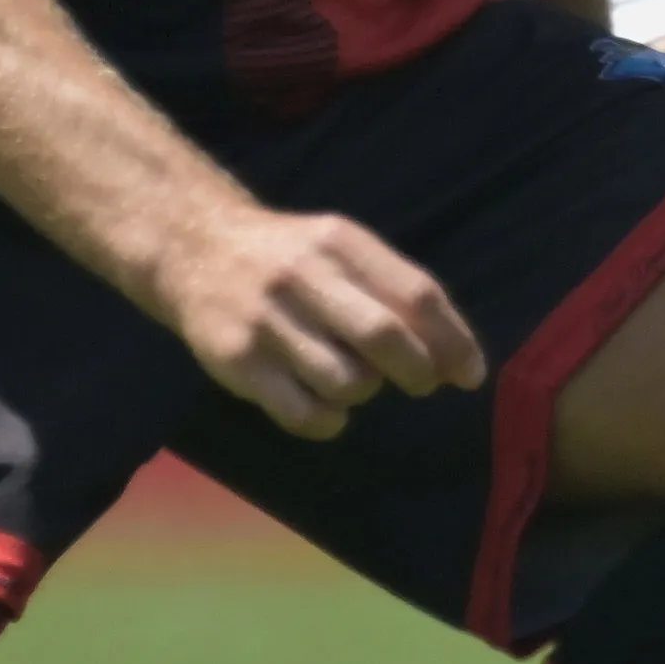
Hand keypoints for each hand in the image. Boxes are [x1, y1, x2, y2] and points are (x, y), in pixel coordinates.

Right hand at [155, 206, 488, 441]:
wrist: (195, 248)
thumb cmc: (291, 257)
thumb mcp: (340, 248)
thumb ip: (395, 291)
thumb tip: (458, 361)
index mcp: (340, 242)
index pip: (416, 293)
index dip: (453, 340)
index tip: (470, 375)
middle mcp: (303, 275)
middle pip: (384, 336)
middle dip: (417, 372)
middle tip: (420, 384)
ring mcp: (266, 319)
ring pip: (346, 382)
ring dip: (364, 392)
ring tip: (351, 379)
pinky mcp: (237, 360)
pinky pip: (303, 413)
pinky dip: (327, 421)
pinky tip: (324, 406)